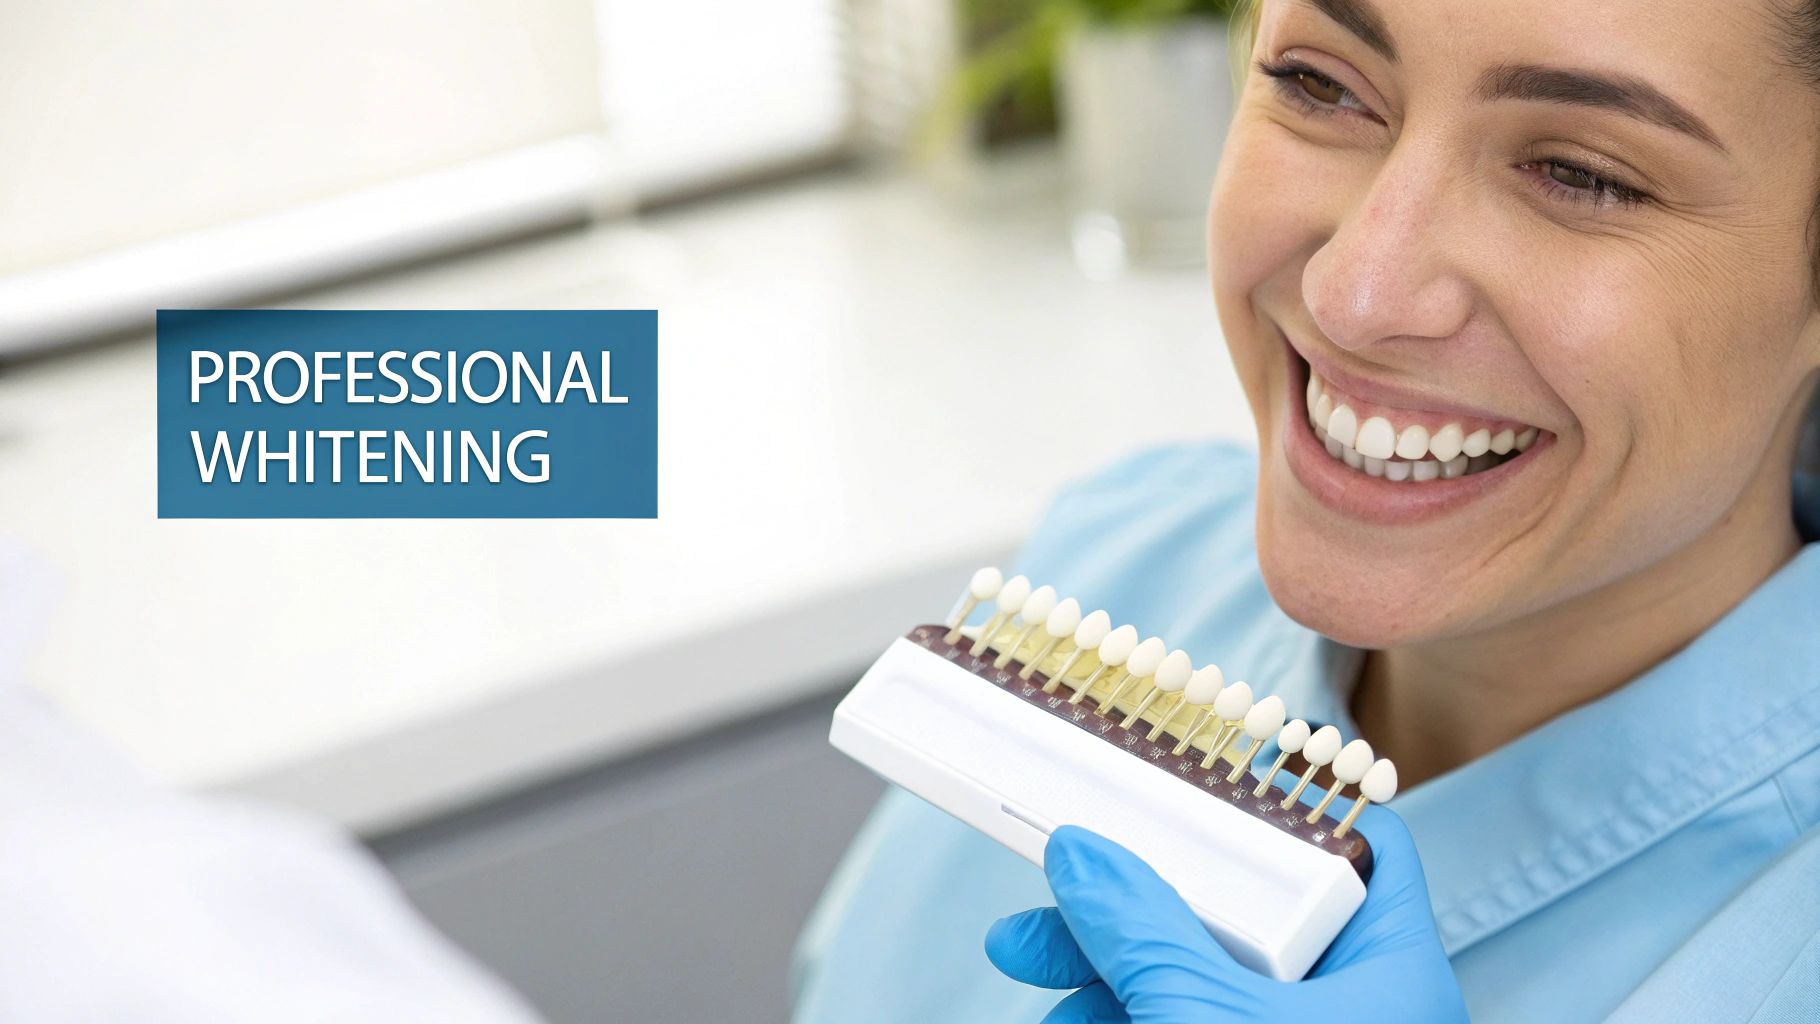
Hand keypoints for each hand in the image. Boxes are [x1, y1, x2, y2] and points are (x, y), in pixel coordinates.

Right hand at [983, 810, 1466, 1022]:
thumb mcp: (1206, 1019)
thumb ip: (1142, 932)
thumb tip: (1082, 852)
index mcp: (1389, 974)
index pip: (1360, 853)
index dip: (1282, 810)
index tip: (1192, 786)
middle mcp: (1352, 1011)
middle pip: (1239, 921)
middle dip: (1129, 914)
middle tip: (1044, 914)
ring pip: (1195, 987)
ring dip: (1107, 980)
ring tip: (1039, 983)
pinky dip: (1123, 1022)